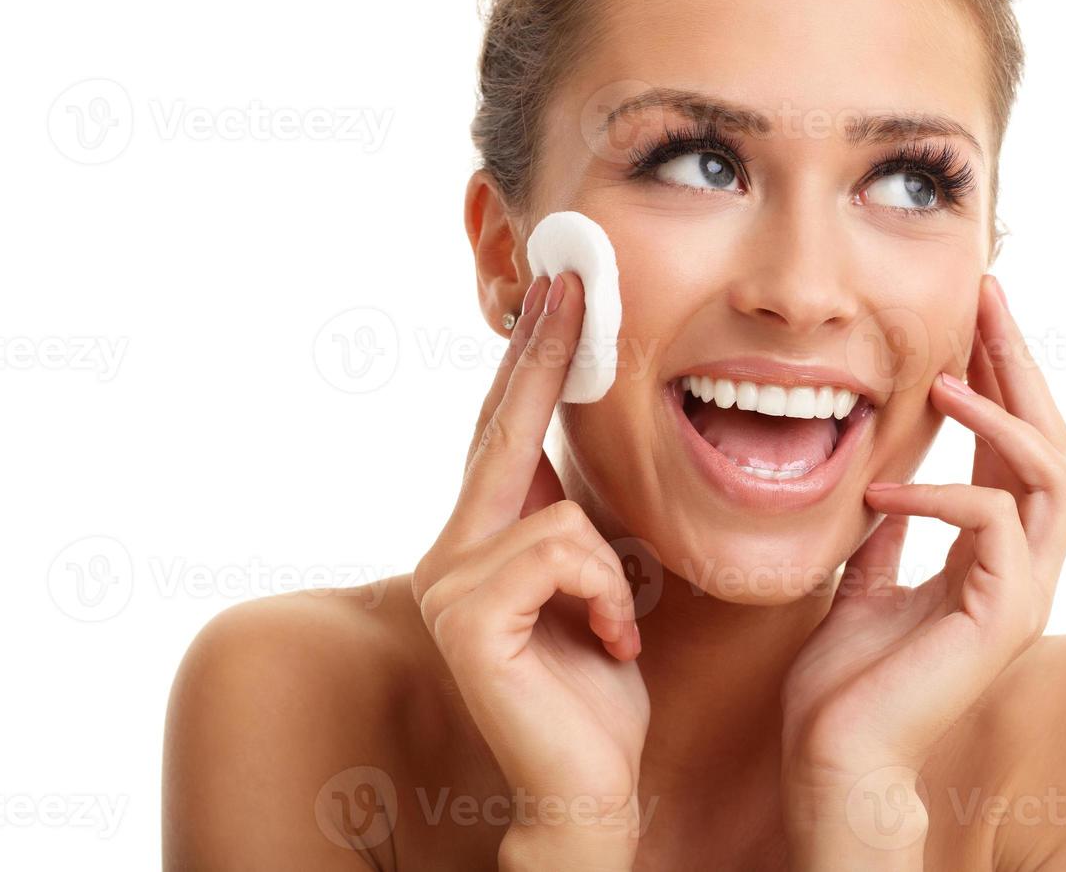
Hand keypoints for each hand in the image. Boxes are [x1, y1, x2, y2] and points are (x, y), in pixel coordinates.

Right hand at [412, 272, 648, 869]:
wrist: (590, 785)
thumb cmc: (599, 689)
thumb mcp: (599, 583)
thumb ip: (578, 520)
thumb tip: (589, 442)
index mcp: (484, 539)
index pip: (505, 431)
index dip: (530, 360)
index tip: (558, 293)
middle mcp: (451, 551)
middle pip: (502, 431)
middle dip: (541, 355)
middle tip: (570, 280)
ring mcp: (449, 582)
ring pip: (558, 512)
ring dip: (611, 571)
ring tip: (617, 627)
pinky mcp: (466, 617)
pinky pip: (562, 552)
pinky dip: (606, 594)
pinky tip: (609, 644)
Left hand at [780, 274, 1065, 866]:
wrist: (835, 757)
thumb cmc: (846, 683)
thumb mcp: (865, 583)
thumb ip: (892, 535)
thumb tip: (889, 483)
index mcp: (993, 555)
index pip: (1015, 446)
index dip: (1002, 375)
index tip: (973, 312)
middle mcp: (1023, 568)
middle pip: (1054, 441)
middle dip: (1021, 362)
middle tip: (986, 298)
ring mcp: (1022, 593)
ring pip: (1054, 474)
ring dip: (1002, 415)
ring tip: (946, 378)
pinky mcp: (1003, 617)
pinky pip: (994, 524)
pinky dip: (941, 493)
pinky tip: (884, 492)